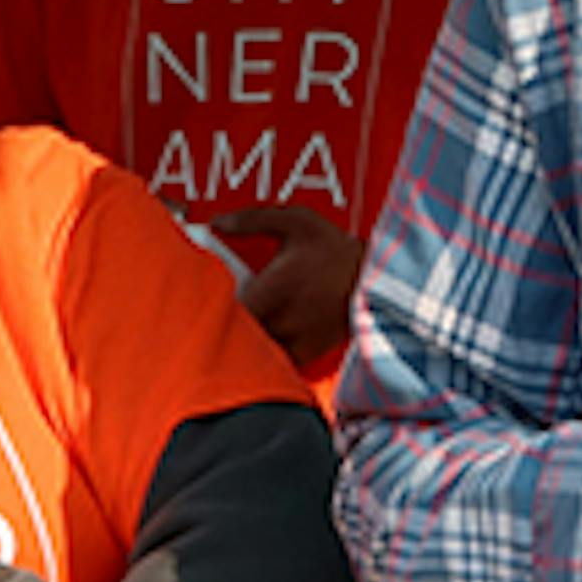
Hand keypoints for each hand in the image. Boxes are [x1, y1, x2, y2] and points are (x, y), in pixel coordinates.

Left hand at [209, 202, 363, 368]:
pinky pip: (272, 361)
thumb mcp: (297, 221)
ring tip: (240, 323)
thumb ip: (253, 220)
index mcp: (274, 289)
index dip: (210, 306)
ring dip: (242, 340)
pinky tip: (261, 335)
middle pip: (235, 335)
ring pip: (252, 351)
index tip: (204, 295)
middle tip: (222, 308)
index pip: (226, 311)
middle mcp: (282, 321)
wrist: (377, 281)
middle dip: (224, 323)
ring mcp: (294, 341)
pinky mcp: (305, 354)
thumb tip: (218, 222)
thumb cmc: (336, 250)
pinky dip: (262, 353)